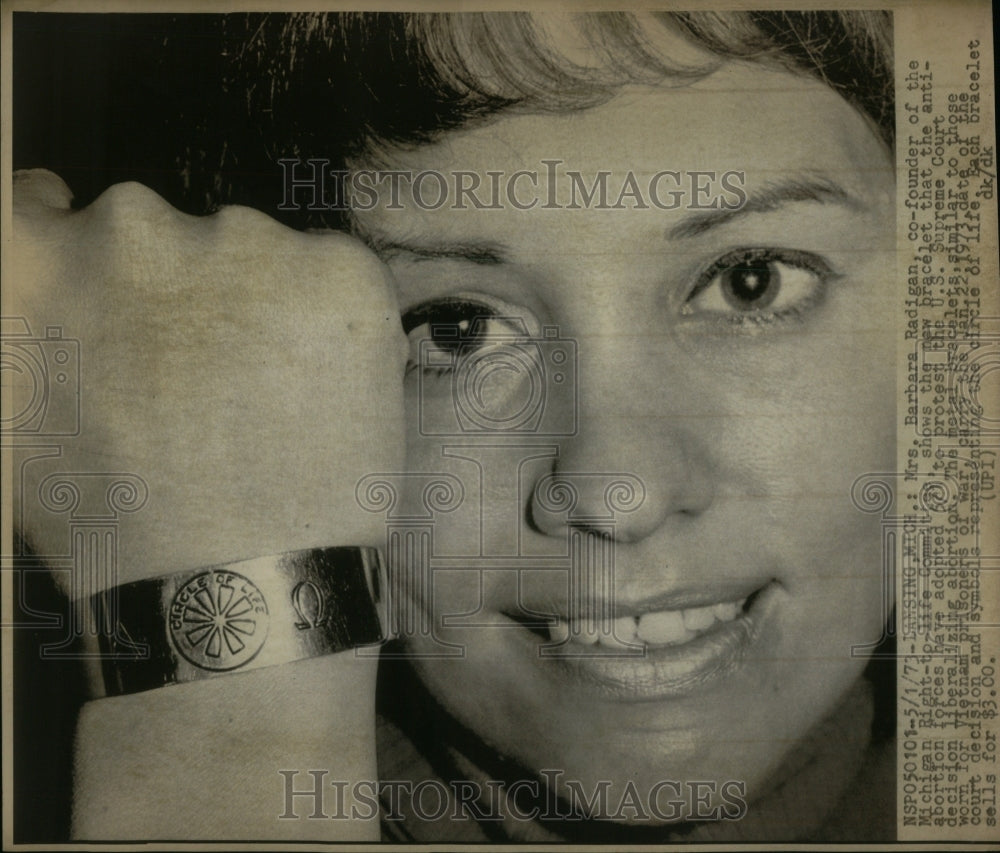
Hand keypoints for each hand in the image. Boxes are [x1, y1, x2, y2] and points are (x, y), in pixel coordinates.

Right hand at [10, 170, 405, 588]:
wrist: (242, 587)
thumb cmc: (120, 529)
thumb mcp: (21, 428)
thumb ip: (29, 336)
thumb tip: (52, 302)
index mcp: (37, 265)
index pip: (36, 205)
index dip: (61, 225)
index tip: (94, 254)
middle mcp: (133, 230)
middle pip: (157, 232)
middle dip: (176, 290)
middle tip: (204, 372)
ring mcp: (244, 242)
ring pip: (250, 251)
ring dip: (257, 302)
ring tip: (268, 396)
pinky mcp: (338, 270)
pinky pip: (330, 274)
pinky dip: (328, 320)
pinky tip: (319, 388)